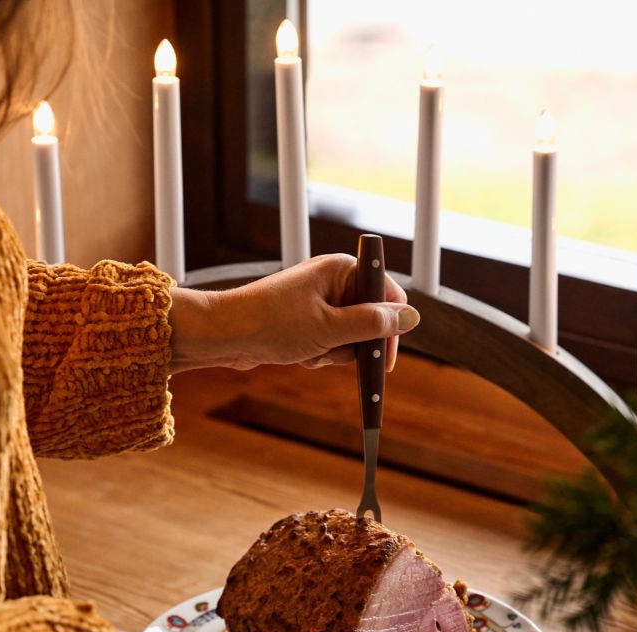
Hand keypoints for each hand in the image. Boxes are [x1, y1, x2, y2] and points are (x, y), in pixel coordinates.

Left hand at [168, 253, 419, 374]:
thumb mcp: (331, 329)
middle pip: (370, 318)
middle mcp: (333, 280)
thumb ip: (373, 324)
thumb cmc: (273, 324)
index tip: (384, 358)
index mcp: (342, 269)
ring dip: (335, 352)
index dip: (391, 327)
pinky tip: (301, 356)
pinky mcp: (307, 319)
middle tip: (336, 355)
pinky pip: (330, 341)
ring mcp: (319, 300)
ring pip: (350, 335)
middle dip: (356, 344)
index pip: (387, 294)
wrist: (225, 335)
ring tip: (310, 353)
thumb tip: (411, 317)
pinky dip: (320, 354)